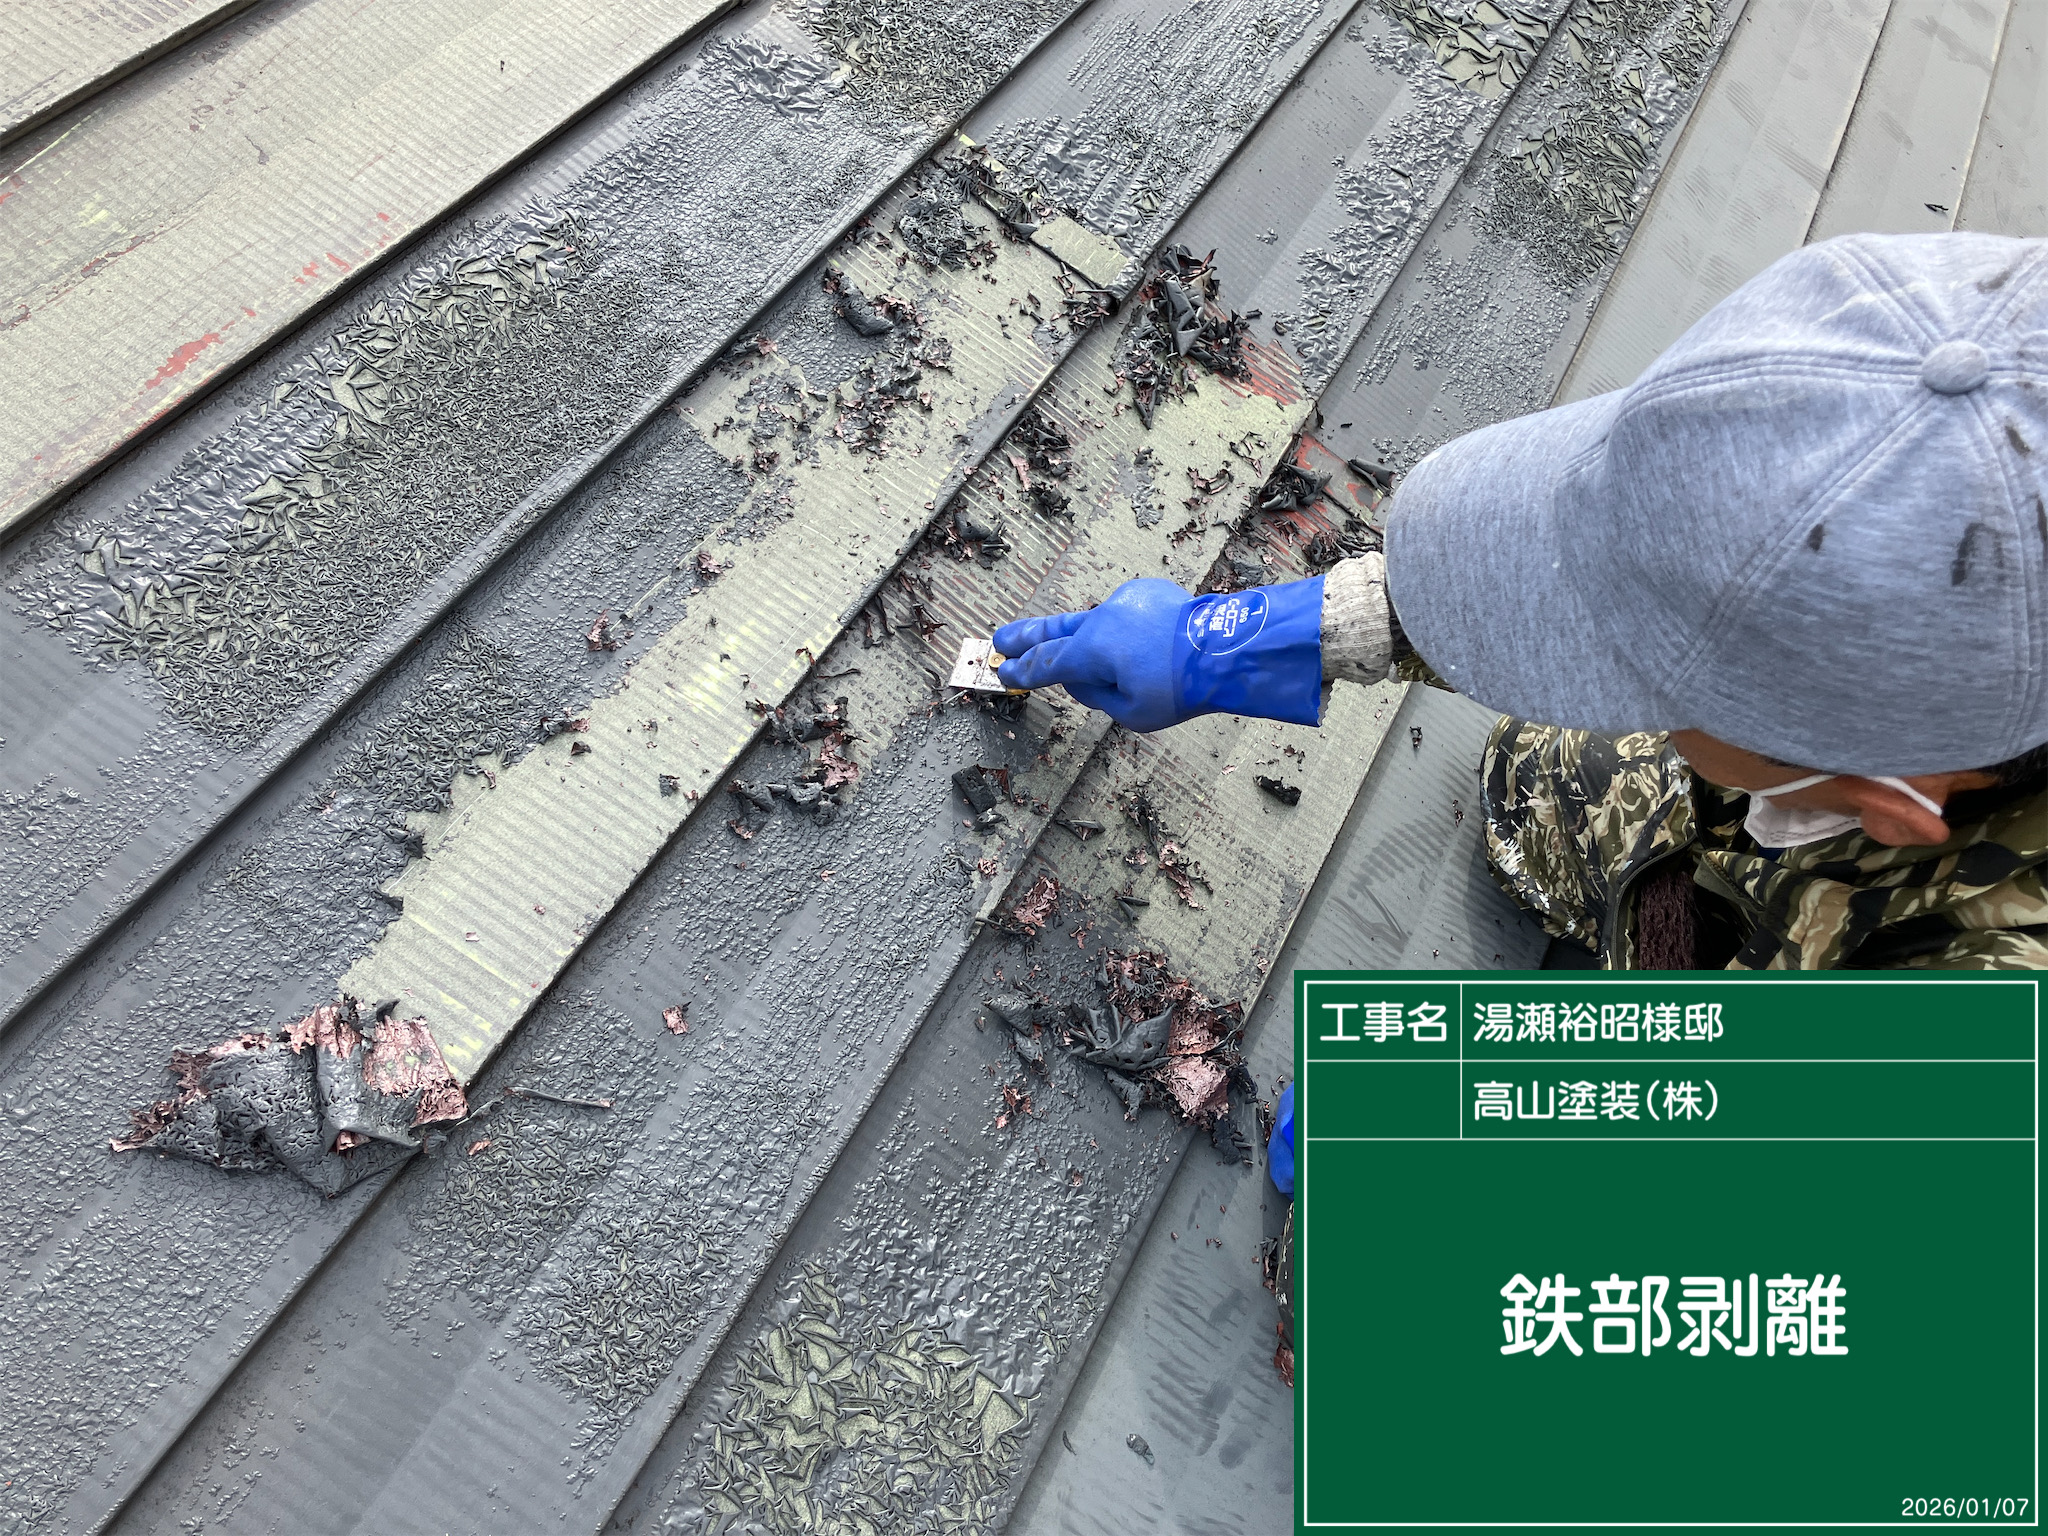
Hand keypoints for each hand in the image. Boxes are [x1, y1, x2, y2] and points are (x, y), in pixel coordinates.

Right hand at [995, 574, 1327, 731]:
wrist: (1227, 650)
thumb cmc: (1183, 688)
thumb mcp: (1131, 713)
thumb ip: (1098, 696)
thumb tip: (1084, 677)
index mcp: (1092, 651)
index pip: (1047, 665)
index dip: (1022, 671)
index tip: (1005, 672)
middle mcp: (1101, 620)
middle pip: (1054, 631)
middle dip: (1026, 638)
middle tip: (1002, 642)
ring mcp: (1124, 602)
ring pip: (1095, 624)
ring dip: (1087, 638)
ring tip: (1087, 655)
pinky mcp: (1146, 593)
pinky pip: (1126, 616)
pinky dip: (1128, 630)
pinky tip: (1148, 648)